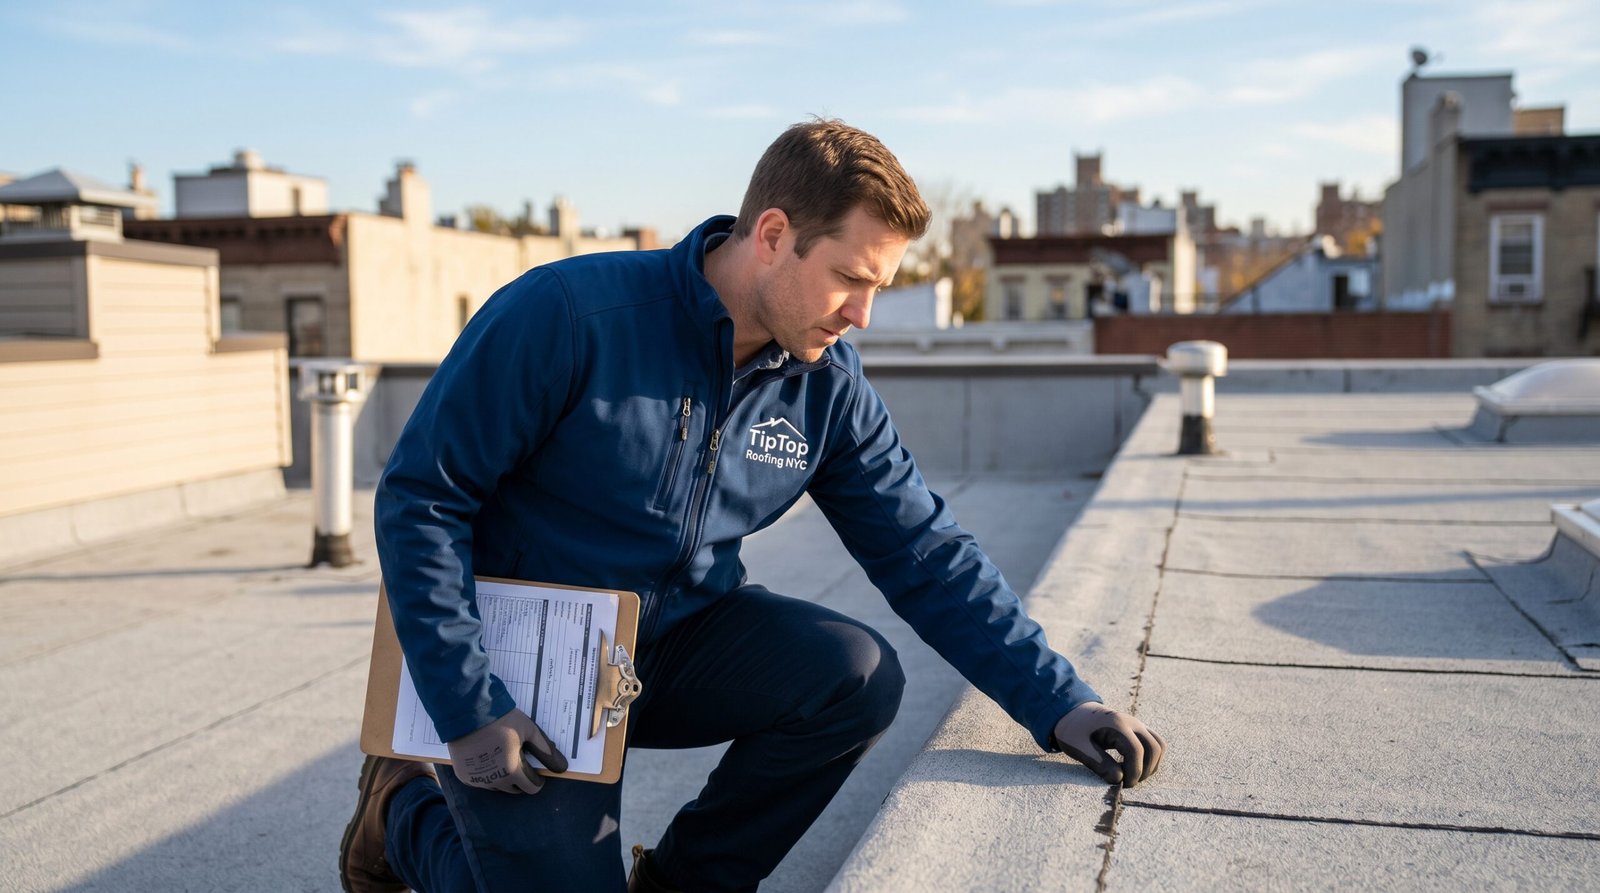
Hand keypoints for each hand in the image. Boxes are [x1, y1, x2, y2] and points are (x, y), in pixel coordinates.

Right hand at [446, 708, 569, 793]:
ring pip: (497, 786)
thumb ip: (545, 750)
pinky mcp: (464, 777)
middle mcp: (495, 781)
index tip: (535, 768)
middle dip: (521, 778)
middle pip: (515, 789)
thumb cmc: (502, 719)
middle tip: (519, 758)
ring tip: (502, 756)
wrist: (467, 712)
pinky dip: (486, 774)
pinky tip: (486, 757)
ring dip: (503, 777)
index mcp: (512, 771)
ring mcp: (478, 781)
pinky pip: (481, 781)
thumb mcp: (529, 731)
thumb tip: (562, 767)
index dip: (537, 779)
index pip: (532, 787)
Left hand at [1052, 702, 1164, 786]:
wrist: (1072, 712)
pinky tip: (1134, 766)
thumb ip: (1098, 763)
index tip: (1122, 785)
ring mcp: (1137, 724)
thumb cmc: (1073, 730)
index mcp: (1117, 725)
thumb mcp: (1078, 747)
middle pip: (1154, 748)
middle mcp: (1132, 722)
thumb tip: (1118, 780)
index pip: (1136, 751)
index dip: (1133, 772)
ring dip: (1151, 765)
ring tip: (1132, 775)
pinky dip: (1151, 758)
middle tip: (1127, 782)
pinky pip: (1155, 743)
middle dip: (1145, 770)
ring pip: (1159, 746)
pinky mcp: (1138, 729)